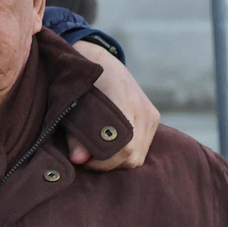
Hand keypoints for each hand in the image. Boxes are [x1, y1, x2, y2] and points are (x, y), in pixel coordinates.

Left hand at [69, 39, 159, 169]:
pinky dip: (126, 153)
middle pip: (132, 156)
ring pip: (138, 155)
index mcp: (124, 103)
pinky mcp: (153, 117)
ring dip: (118, 160)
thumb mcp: (73, 107)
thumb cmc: (82, 85)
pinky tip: (110, 147)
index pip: (124, 147)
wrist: (100, 62)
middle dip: (108, 164)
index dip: (104, 161)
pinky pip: (143, 147)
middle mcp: (143, 110)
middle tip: (87, 159)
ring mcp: (151, 114)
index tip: (84, 160)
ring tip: (97, 153)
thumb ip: (76, 135)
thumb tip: (79, 160)